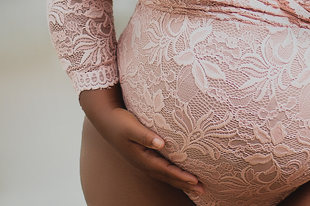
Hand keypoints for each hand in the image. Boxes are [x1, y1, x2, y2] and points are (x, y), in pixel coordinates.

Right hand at [78, 86, 203, 197]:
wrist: (106, 120)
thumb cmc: (119, 121)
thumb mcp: (131, 127)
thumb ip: (145, 136)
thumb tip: (160, 144)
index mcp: (141, 157)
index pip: (165, 170)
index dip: (180, 175)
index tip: (195, 180)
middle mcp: (143, 163)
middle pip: (167, 177)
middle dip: (185, 184)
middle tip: (203, 190)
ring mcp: (144, 161)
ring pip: (165, 175)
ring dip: (181, 182)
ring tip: (196, 187)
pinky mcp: (145, 157)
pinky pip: (162, 170)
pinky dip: (173, 175)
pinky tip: (181, 176)